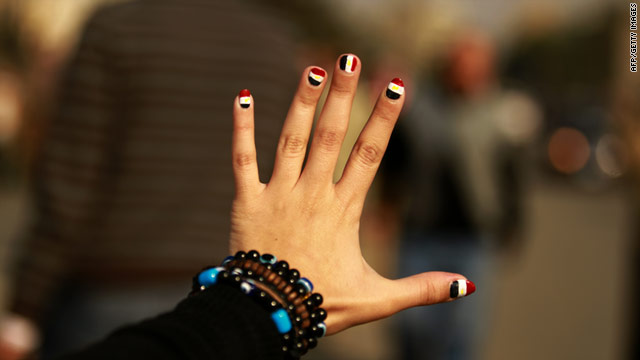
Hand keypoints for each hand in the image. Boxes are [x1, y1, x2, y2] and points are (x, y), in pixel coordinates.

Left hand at [229, 54, 473, 334]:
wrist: (270, 314)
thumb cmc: (323, 304)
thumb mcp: (378, 298)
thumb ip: (422, 288)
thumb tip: (467, 286)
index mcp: (344, 209)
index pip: (369, 154)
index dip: (384, 118)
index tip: (396, 84)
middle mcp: (312, 194)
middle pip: (331, 135)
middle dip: (343, 95)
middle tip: (349, 58)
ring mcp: (279, 194)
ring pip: (292, 139)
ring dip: (302, 103)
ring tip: (313, 70)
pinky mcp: (248, 201)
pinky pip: (243, 159)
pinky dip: (241, 128)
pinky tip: (241, 96)